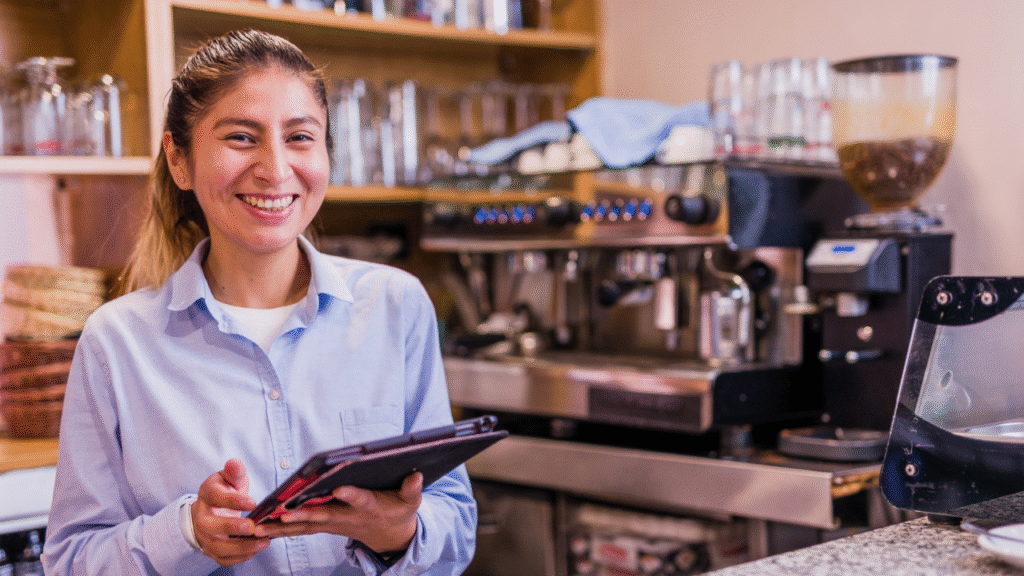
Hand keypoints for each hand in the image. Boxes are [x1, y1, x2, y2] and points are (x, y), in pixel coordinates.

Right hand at [192, 458, 269, 565]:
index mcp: (207, 495)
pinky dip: (240, 557)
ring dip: (240, 547)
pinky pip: (224, 559)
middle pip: (210, 526)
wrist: (212, 509)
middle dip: (231, 528)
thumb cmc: (225, 491)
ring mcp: (205, 536)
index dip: (234, 500)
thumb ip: (235, 472)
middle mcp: (202, 517)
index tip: (253, 502)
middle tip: (253, 527)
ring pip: (217, 547)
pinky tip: (257, 549)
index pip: (215, 497)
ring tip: (263, 542)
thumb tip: (234, 463)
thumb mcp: (230, 478)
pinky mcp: (212, 550)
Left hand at [255, 471, 422, 554]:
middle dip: (303, 514)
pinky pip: (300, 529)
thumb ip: (413, 489)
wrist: (392, 537)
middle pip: (324, 515)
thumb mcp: (411, 501)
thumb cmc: (400, 511)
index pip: (360, 499)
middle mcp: (349, 517)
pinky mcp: (325, 526)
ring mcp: (335, 524)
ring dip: (283, 526)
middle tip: (283, 512)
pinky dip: (281, 529)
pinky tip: (261, 527)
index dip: (350, 494)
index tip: (339, 488)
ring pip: (306, 525)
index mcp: (370, 507)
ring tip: (259, 524)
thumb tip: (417, 474)